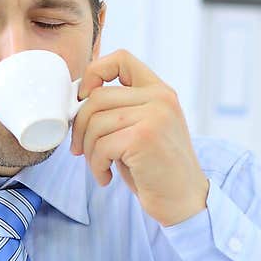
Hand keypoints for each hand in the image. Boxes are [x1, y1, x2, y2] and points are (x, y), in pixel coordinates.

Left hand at [70, 48, 209, 226]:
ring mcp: (154, 116)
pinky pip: (101, 145)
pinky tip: (107, 177)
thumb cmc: (156, 169)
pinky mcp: (144, 137)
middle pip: (97, 97)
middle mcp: (160, 98)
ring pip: (95, 123)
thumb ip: (120, 110)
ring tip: (100, 167)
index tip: (83, 100)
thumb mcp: (142, 129)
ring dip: (89, 150)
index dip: (94, 73)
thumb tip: (76, 102)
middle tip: (80, 149)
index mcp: (160, 91)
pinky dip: (96, 166)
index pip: (121, 58)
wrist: (184, 201)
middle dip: (80, 127)